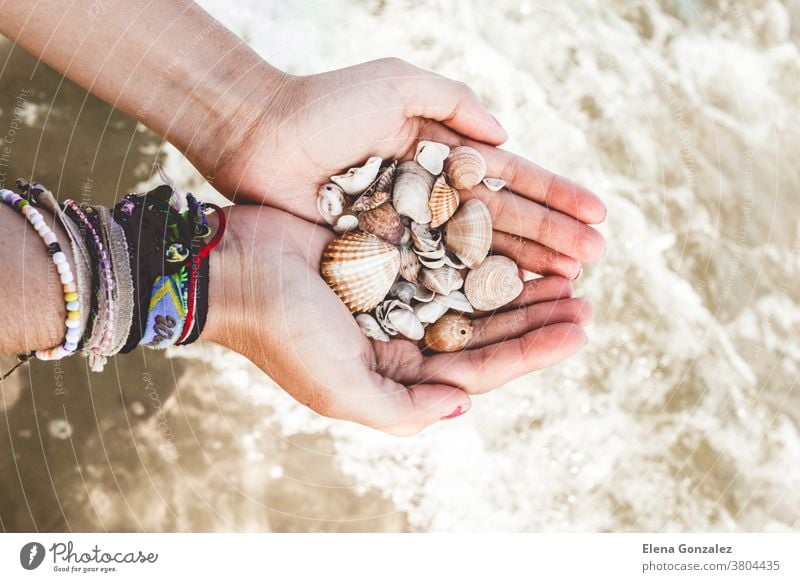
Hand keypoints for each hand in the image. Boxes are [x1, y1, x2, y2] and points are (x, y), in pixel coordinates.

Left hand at [193, 58, 605, 278]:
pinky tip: (504, 307)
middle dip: (549, 241)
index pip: (509, 181)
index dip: (553, 197)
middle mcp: (429, 201)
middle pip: (500, 225)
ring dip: (520, 272)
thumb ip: (452, 102)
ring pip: (473, 258)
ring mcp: (406, 235)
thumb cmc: (325, 106)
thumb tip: (505, 135)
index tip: (598, 214)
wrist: (259, 137)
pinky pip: (430, 281)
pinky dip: (467, 293)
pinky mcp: (379, 261)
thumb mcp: (396, 85)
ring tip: (567, 288)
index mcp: (439, 158)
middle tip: (594, 262)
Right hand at [203, 205, 593, 435]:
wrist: (235, 267)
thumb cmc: (282, 332)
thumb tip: (464, 408)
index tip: (580, 331)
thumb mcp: (340, 388)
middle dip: (537, 319)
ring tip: (567, 271)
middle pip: (486, 332)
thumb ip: (402, 411)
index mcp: (396, 375)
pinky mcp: (391, 254)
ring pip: (475, 292)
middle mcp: (403, 338)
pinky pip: (449, 252)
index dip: (532, 353)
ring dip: (519, 284)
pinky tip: (516, 239)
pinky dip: (484, 248)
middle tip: (586, 299)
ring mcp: (399, 294)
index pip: (480, 370)